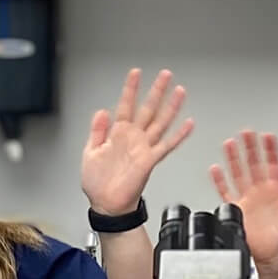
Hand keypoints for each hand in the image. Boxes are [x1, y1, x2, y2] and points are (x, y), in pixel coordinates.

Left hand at [81, 68, 194, 217]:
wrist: (106, 205)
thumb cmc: (98, 184)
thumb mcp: (90, 152)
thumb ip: (97, 131)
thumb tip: (101, 112)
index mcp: (117, 134)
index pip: (125, 105)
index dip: (130, 89)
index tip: (136, 73)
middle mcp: (133, 139)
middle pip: (148, 109)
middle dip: (157, 91)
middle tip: (165, 75)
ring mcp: (143, 148)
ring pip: (160, 122)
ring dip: (171, 107)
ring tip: (179, 92)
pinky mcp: (150, 161)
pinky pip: (167, 146)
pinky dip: (179, 136)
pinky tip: (188, 125)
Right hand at [210, 130, 277, 270]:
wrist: (275, 257)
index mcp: (277, 189)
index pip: (273, 163)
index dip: (270, 149)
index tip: (267, 135)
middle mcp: (262, 192)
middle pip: (254, 163)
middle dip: (250, 147)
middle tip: (246, 132)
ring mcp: (248, 199)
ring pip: (239, 173)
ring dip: (234, 158)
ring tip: (230, 143)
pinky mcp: (237, 209)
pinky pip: (225, 191)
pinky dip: (219, 181)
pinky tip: (216, 169)